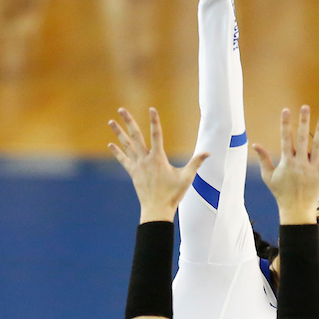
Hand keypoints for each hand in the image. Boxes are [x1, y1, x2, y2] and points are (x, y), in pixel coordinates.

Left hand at [108, 107, 207, 222]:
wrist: (157, 210)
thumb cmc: (173, 194)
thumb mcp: (186, 178)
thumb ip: (196, 163)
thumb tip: (208, 153)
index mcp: (158, 159)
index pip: (157, 135)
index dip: (154, 121)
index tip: (151, 109)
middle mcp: (146, 160)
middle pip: (136, 136)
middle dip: (129, 121)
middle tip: (121, 109)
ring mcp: (138, 166)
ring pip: (127, 145)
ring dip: (119, 133)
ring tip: (111, 121)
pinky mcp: (133, 173)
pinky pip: (123, 160)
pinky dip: (117, 152)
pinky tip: (110, 144)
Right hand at [253, 107, 318, 223]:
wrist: (296, 210)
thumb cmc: (281, 193)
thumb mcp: (269, 177)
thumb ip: (264, 159)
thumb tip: (255, 145)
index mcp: (287, 162)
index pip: (286, 139)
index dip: (286, 124)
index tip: (286, 110)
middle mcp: (300, 163)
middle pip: (303, 139)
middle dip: (304, 122)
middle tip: (306, 107)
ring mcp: (312, 169)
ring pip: (317, 147)